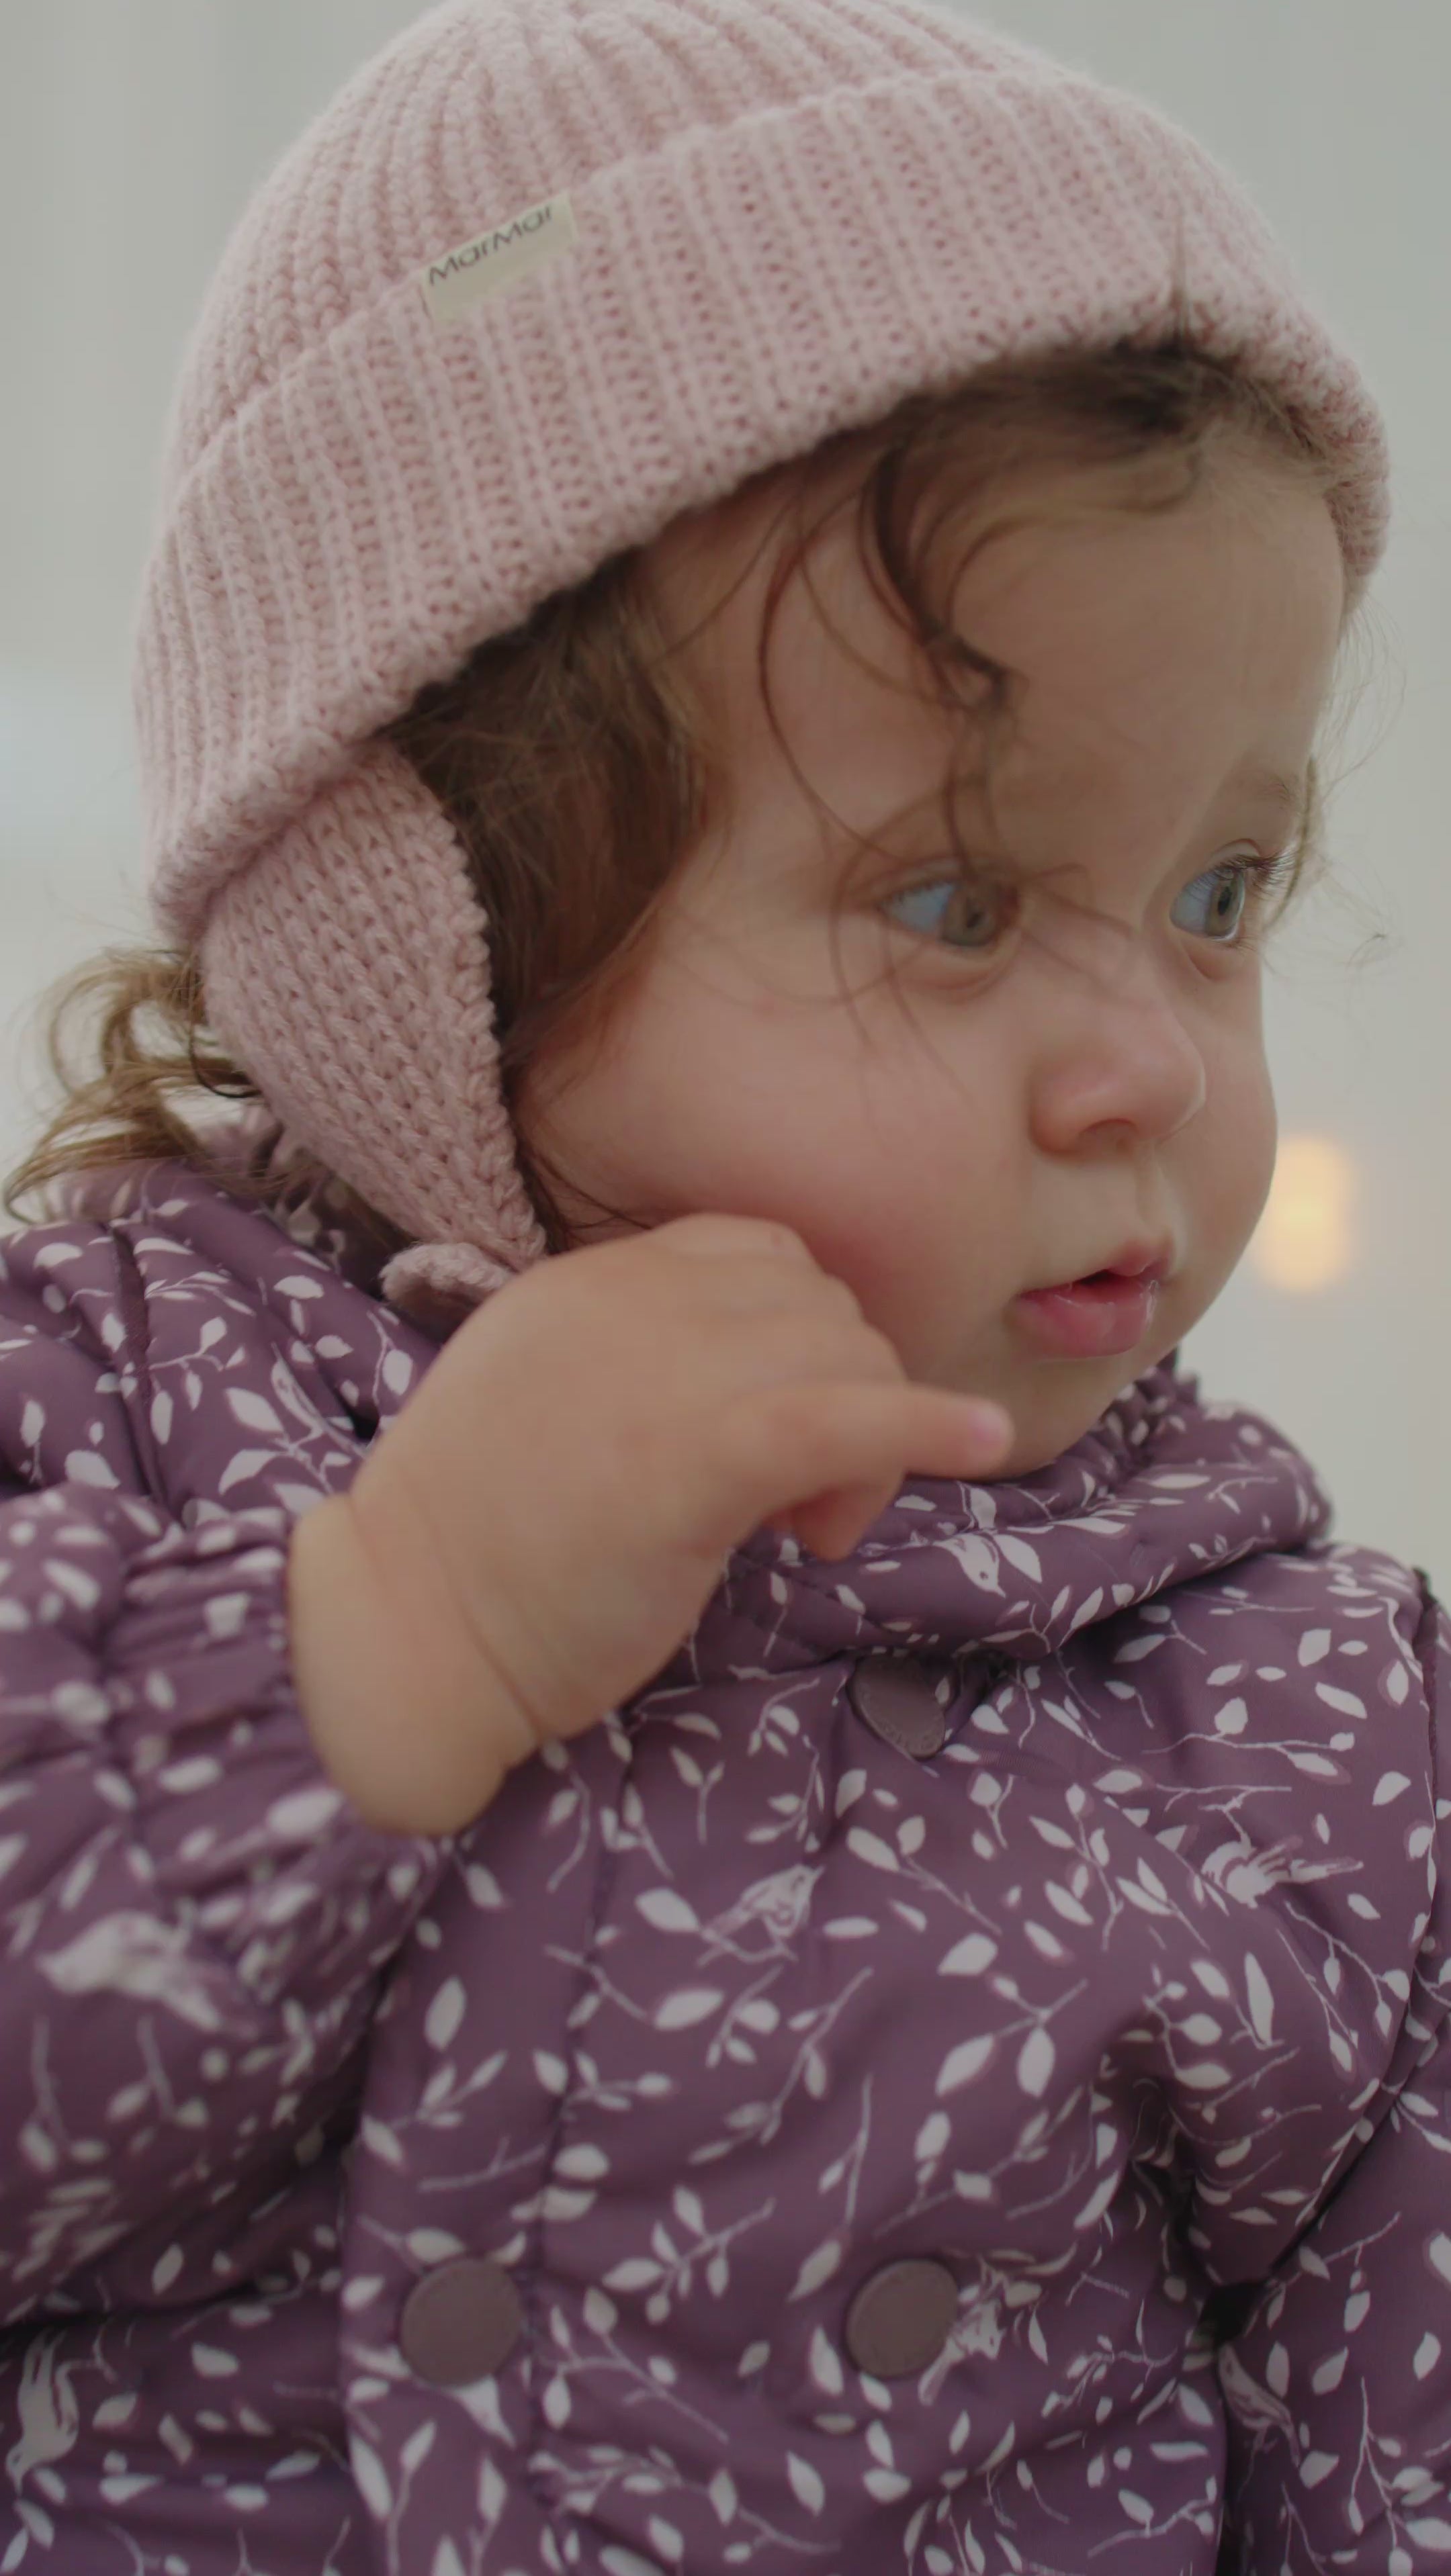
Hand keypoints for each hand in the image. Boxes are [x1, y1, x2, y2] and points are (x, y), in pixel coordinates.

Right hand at [294, 1213, 1011, 1831]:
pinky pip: (846, 1413)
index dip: (802, 1337)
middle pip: (819, 1307)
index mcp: (587, 1283)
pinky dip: (928, 1427)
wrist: (403, 1637)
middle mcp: (627, 1303)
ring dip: (863, 1445)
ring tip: (801, 1532)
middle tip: (799, 1507)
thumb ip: (641, 1363)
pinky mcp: (690, 1459)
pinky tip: (980, 1443)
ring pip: (846, 1358)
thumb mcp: (550, 1401)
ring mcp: (659, 1375)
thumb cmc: (478, 1548)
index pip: (759, 1256)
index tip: (780, 1433)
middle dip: (841, 1395)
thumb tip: (759, 1380)